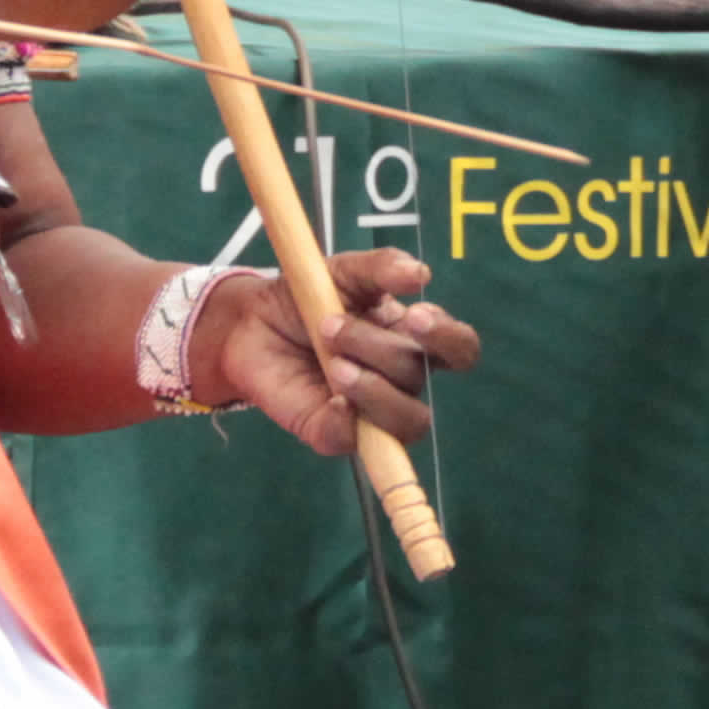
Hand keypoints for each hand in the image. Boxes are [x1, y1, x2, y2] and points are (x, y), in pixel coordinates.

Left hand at [196, 248, 478, 452]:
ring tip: (334, 365)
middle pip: (418, 375)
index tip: (416, 315)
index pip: (459, 349)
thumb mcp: (342, 271)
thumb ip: (380, 268)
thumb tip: (420, 274)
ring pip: (407, 420)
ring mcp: (372, 412)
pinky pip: (356, 440)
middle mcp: (401, 379)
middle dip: (378, 348)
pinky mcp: (337, 434)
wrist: (249, 325)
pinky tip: (330, 398)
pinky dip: (347, 420)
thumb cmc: (306, 297)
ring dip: (374, 389)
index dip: (447, 338)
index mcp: (412, 338)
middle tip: (332, 326)